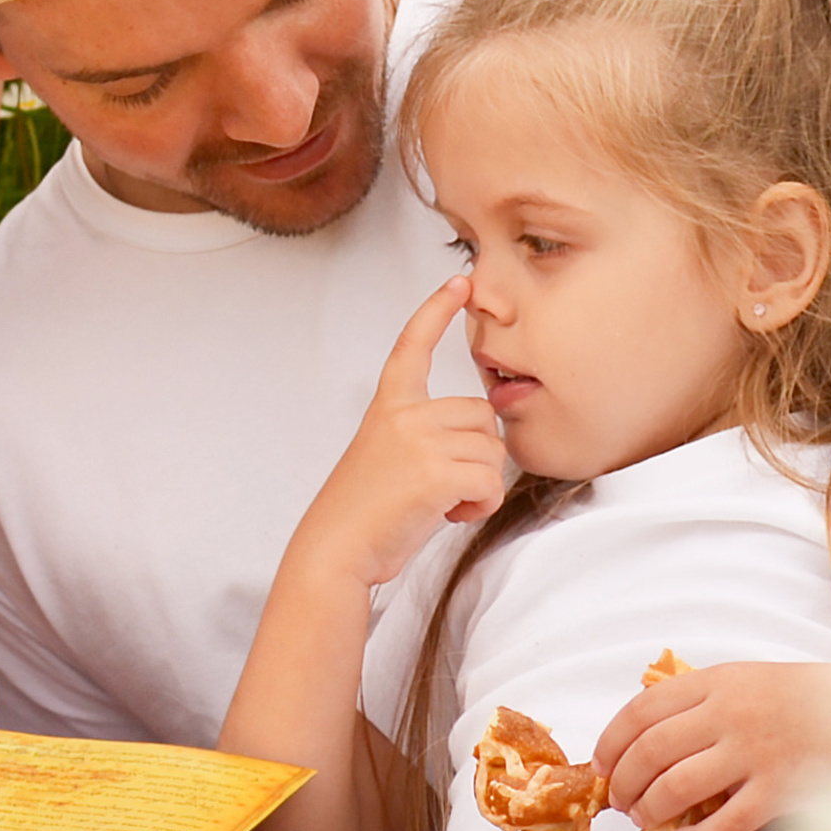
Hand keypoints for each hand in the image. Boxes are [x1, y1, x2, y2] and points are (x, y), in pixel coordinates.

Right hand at [287, 278, 505, 589]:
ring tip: (440, 503)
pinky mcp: (435, 473)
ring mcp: (418, 441)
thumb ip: (429, 436)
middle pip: (482, 415)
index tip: (460, 282)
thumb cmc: (366, 512)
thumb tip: (486, 437)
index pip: (412, 348)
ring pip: (493, 451)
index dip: (436, 311)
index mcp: (388, 407)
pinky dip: (480, 506)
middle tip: (443, 485)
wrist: (337, 548)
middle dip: (479, 454)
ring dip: (480, 485)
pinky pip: (491, 482)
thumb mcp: (390, 457)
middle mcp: (403, 415)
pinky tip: (448, 515)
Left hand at [594, 660, 830, 830]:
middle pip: (650, 751)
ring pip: (677, 786)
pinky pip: (725, 822)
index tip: (598, 765)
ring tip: (643, 819)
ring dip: (650, 808)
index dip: (610, 742)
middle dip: (623, 782)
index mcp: (713, 683)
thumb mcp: (741, 680)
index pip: (639, 712)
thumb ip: (695, 701)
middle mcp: (728, 714)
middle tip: (618, 801)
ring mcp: (755, 753)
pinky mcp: (782, 789)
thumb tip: (640, 735)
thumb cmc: (799, 697)